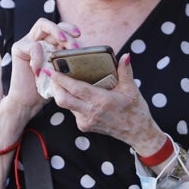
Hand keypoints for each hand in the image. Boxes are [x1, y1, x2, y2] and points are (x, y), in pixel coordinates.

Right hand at [4, 18, 82, 117]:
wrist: (29, 101)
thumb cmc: (47, 86)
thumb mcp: (63, 70)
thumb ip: (69, 58)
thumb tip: (84, 51)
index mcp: (50, 42)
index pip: (61, 27)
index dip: (70, 28)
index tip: (79, 36)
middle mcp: (39, 38)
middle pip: (53, 23)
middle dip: (65, 31)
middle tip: (74, 45)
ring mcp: (28, 42)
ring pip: (42, 26)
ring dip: (56, 34)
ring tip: (62, 47)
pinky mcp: (18, 48)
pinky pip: (33, 46)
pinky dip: (39, 57)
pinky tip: (40, 70)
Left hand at [50, 54, 164, 152]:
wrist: (137, 133)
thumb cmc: (135, 110)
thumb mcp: (131, 89)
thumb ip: (125, 71)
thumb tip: (125, 55)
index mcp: (101, 101)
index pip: (75, 89)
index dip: (61, 79)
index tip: (51, 70)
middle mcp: (90, 112)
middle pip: (62, 100)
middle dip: (54, 87)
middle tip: (52, 74)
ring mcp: (86, 121)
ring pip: (66, 106)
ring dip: (62, 93)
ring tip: (61, 81)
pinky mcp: (84, 126)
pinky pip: (73, 111)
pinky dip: (71, 101)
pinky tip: (75, 93)